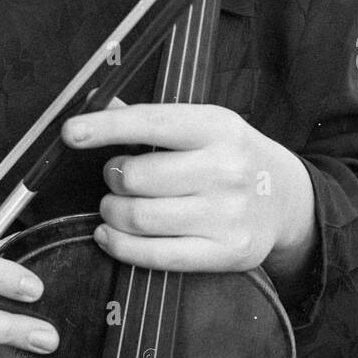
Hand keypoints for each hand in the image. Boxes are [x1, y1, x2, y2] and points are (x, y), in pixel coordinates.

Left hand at [62, 103, 316, 278]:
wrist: (287, 199)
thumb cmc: (232, 155)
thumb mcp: (203, 125)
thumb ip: (151, 119)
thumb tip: (96, 101)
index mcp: (217, 126)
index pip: (152, 123)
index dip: (106, 127)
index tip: (71, 133)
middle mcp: (225, 169)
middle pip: (137, 177)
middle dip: (113, 178)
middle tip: (116, 177)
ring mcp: (227, 214)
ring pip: (140, 218)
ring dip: (112, 212)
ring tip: (115, 206)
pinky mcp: (225, 253)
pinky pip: (156, 255)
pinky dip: (120, 246)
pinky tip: (110, 234)